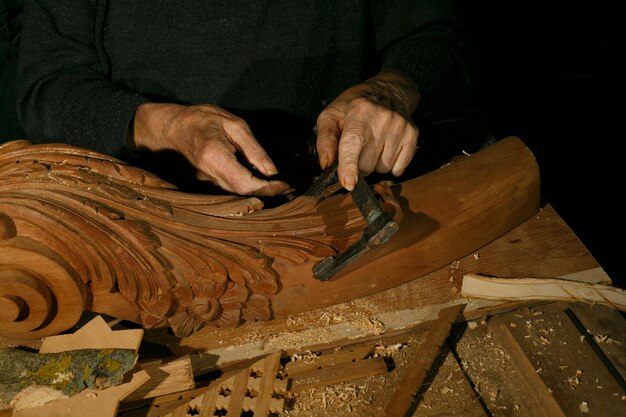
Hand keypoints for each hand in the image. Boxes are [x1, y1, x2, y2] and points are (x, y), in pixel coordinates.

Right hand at [129, 103, 290, 195]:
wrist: (169, 128)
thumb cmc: (200, 120)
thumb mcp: (233, 125)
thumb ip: (254, 149)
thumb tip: (272, 170)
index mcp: (216, 158)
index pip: (247, 184)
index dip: (269, 188)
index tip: (286, 183)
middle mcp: (209, 177)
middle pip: (244, 194)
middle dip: (268, 192)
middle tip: (288, 184)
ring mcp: (204, 184)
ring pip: (238, 195)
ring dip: (259, 192)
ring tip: (277, 183)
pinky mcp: (204, 186)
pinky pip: (230, 191)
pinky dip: (247, 188)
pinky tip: (258, 180)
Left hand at [316, 69, 419, 190]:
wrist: (388, 90)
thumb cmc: (354, 106)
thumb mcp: (331, 116)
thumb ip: (325, 140)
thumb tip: (327, 164)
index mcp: (358, 112)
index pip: (352, 144)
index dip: (349, 166)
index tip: (348, 183)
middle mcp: (382, 119)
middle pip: (365, 165)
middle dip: (358, 164)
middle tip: (359, 147)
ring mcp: (400, 127)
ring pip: (382, 169)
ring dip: (375, 163)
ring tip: (373, 144)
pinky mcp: (413, 135)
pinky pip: (398, 169)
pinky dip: (390, 165)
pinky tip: (386, 147)